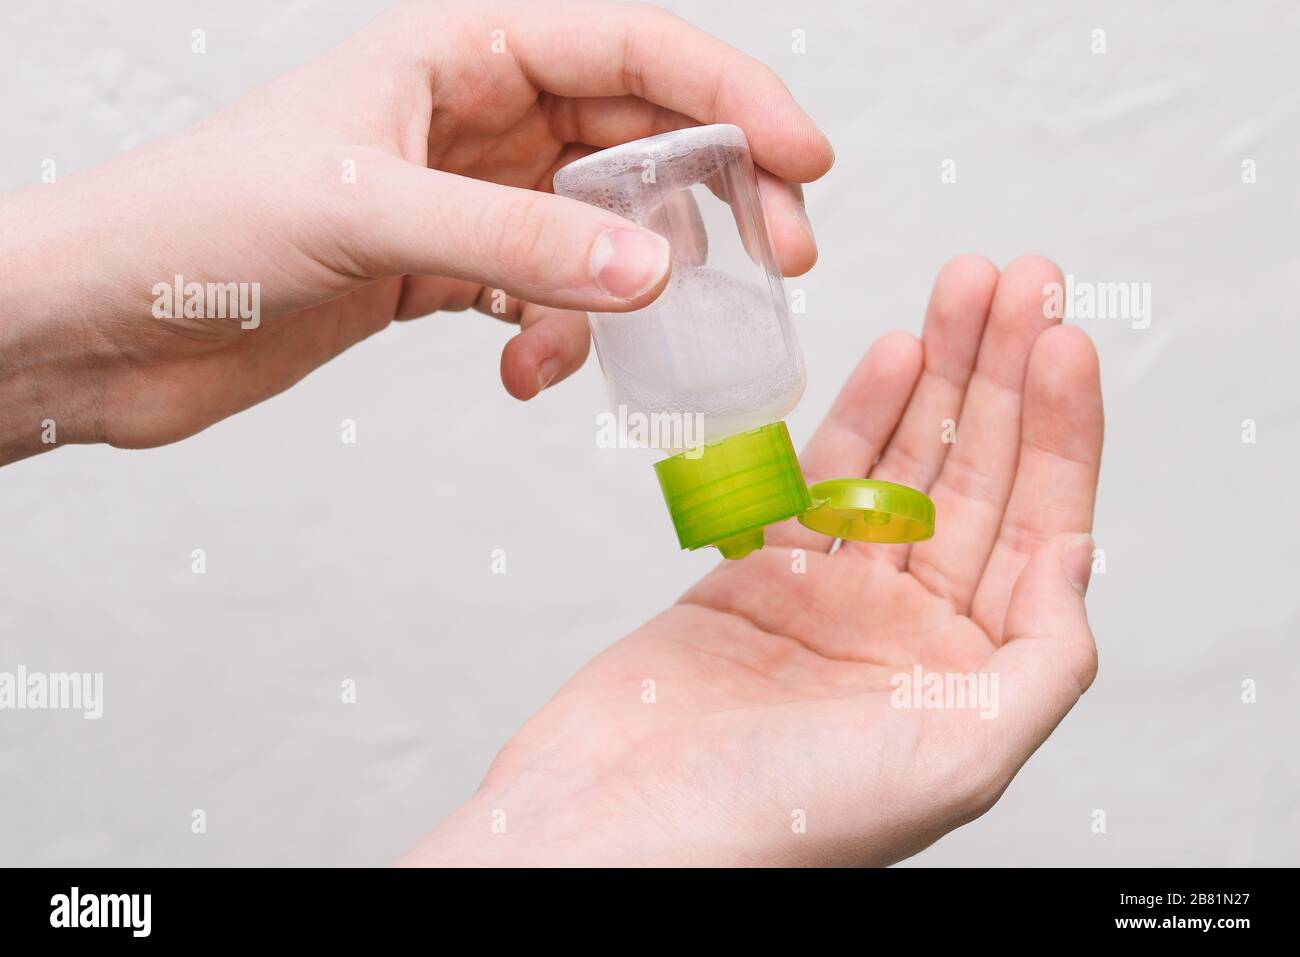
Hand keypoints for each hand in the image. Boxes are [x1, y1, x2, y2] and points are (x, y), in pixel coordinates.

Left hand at [0, 0, 829, 463]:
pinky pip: (545, 297)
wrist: (107, 322)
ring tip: (630, 340)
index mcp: (461, 52)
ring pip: (601, 226)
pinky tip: (523, 374)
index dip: (734, 95)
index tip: (804, 159)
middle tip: (778, 260)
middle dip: (715, 198)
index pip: (634, 50)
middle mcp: (475, 117)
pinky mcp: (443, 273)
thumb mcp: (369, 212)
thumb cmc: (196, 225)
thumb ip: (517, 240)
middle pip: (641, 139)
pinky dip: (556, 340)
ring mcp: (465, 198)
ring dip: (631, 286)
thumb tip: (654, 269)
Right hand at [404, 255, 1103, 865]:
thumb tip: (1079, 554)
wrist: (618, 824)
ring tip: (964, 288)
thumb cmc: (781, 820)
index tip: (1063, 342)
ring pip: (902, 462)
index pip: (1036, 527)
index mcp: (967, 676)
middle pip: (975, 475)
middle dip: (1001, 375)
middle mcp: (908, 632)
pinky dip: (858, 414)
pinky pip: (820, 479)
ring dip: (938, 374)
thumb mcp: (960, 760)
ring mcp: (832, 598)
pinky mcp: (757, 577)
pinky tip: (892, 353)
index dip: (1058, 430)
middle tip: (1019, 282)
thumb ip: (1042, 661)